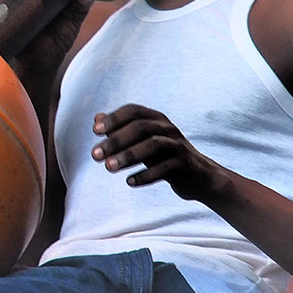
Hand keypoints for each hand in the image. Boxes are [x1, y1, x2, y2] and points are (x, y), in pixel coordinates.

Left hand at [91, 104, 222, 199]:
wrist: (198, 176)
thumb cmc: (164, 156)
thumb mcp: (142, 141)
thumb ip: (121, 130)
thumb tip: (96, 118)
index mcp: (156, 118)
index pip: (133, 111)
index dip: (114, 119)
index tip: (95, 130)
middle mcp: (168, 128)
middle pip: (140, 127)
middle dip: (116, 140)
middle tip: (95, 155)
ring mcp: (177, 145)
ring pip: (152, 145)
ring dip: (128, 156)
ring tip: (108, 168)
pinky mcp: (184, 164)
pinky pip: (164, 168)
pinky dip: (145, 175)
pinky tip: (129, 182)